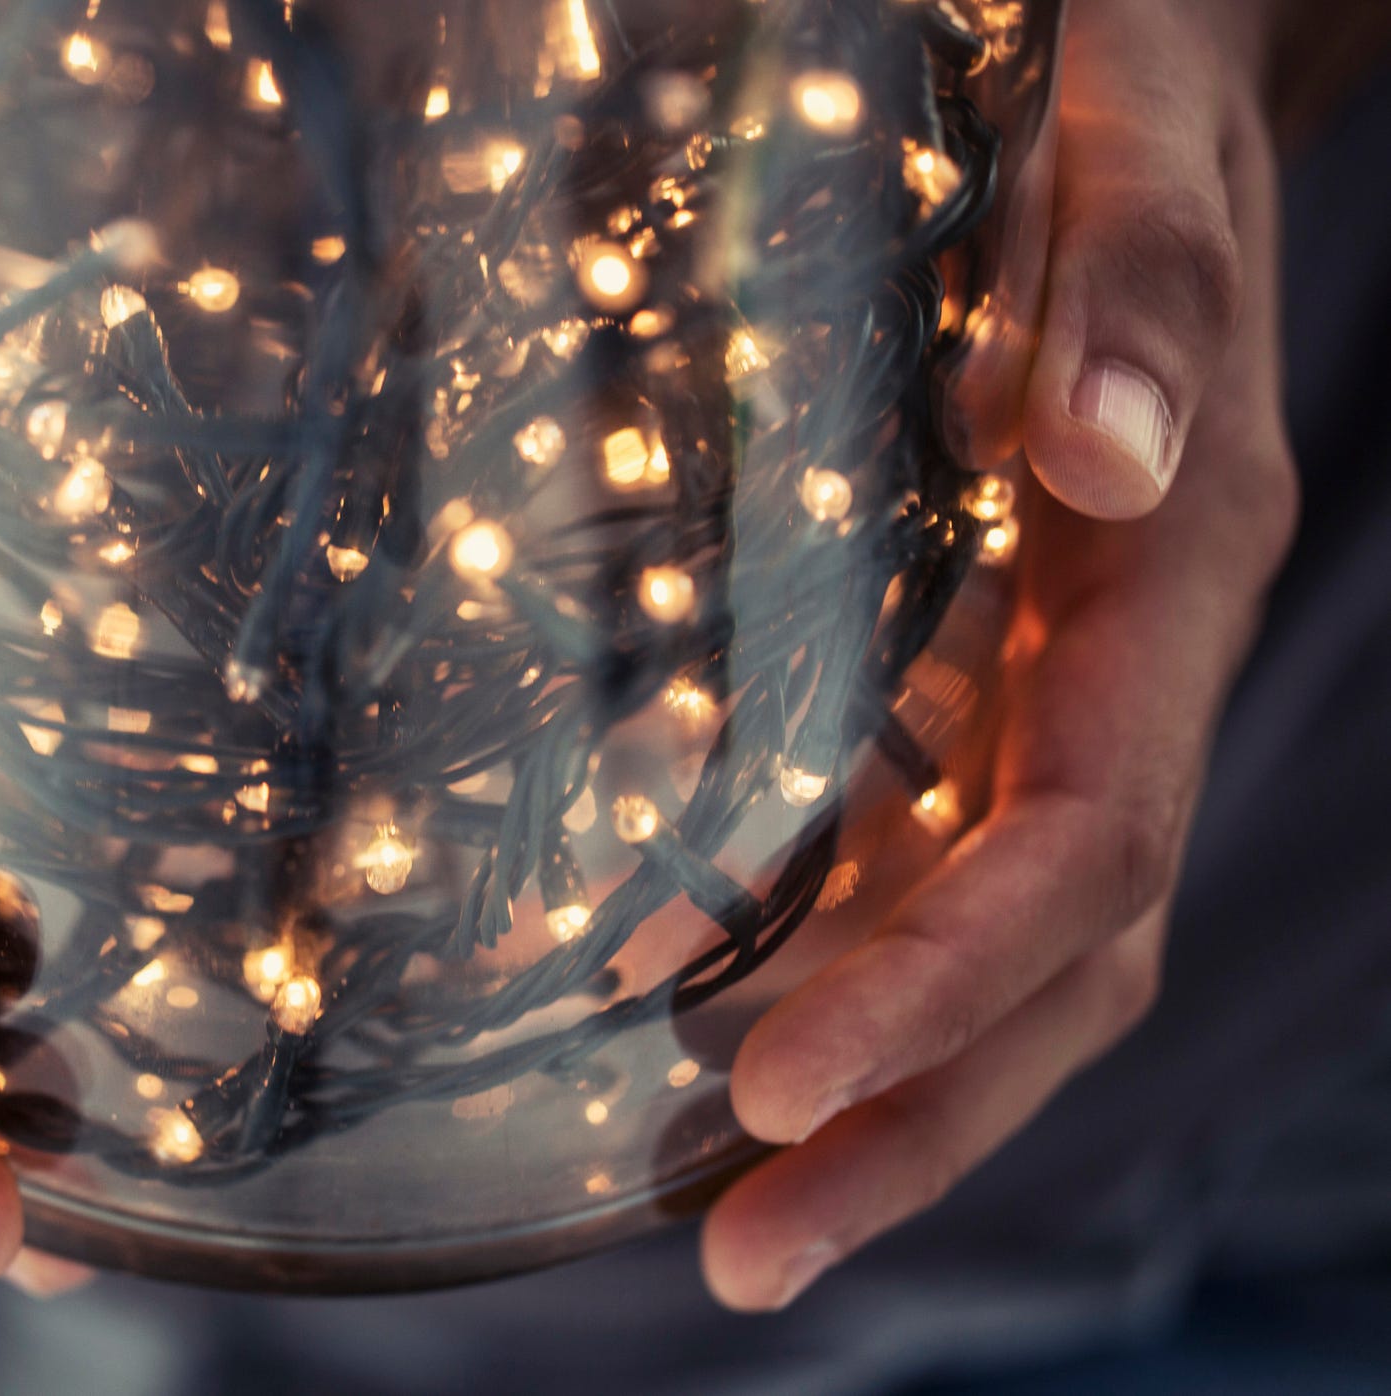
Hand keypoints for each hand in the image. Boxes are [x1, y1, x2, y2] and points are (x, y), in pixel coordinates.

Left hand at [699, 0, 1299, 1307]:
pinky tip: (701, 1013)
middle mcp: (1120, 673)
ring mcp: (1054, 685)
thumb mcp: (1128, 166)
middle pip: (1051, 965)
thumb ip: (1135, 299)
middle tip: (747, 1256)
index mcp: (1171, 585)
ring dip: (884, 1095)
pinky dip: (839, 962)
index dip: (940, 985)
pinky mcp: (982, 668)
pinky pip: (926, 853)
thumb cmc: (1116, 106)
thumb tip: (1104, 457)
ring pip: (997, 947)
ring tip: (727, 1223)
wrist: (1140, 78)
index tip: (777, 1088)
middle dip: (913, 1121)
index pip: (1074, 852)